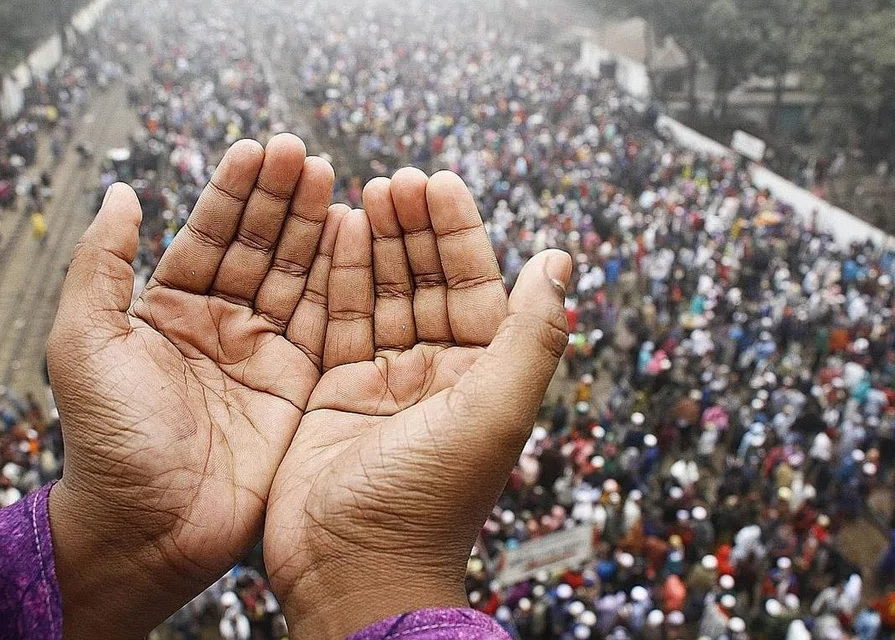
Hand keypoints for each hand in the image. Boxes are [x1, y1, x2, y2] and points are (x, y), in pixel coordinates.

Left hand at [46, 135, 336, 637]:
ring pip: (296, 276)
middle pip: (259, 247)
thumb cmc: (110, 439)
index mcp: (169, 311)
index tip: (258, 148)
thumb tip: (123, 193)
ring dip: (314, 227)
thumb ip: (101, 265)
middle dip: (281, 198)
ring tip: (331, 178)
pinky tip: (352, 236)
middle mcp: (221, 325)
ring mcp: (264, 354)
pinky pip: (325, 322)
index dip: (233, 191)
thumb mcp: (84, 342)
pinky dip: (341, 279)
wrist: (152, 527)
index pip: (209, 235)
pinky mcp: (300, 384)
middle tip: (303, 153)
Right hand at [264, 169, 571, 638]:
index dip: (459, 232)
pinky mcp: (334, 392)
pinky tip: (335, 234)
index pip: (474, 286)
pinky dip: (336, 279)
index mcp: (481, 376)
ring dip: (376, 243)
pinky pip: (337, 322)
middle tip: (396, 177)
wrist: (354, 569)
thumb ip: (531, 334)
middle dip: (413, 229)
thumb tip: (561, 260)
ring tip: (365, 190)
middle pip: (426, 283)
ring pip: (381, 295)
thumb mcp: (496, 410)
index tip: (439, 180)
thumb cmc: (432, 498)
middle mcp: (436, 374)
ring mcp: (383, 382)